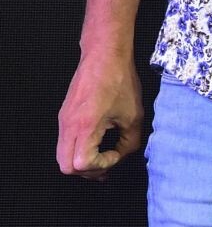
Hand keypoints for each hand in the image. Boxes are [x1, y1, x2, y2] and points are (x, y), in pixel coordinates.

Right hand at [57, 57, 144, 179]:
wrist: (103, 56)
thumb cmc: (120, 81)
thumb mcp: (134, 115)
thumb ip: (130, 141)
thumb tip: (124, 156)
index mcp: (85, 125)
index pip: (81, 163)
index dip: (101, 165)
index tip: (117, 154)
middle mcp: (68, 125)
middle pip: (65, 166)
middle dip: (88, 170)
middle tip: (108, 163)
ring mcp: (63, 121)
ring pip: (62, 156)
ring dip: (82, 162)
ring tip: (104, 158)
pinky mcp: (64, 117)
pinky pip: (65, 143)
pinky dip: (78, 150)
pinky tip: (96, 145)